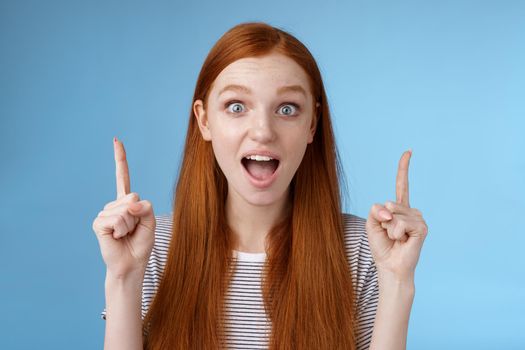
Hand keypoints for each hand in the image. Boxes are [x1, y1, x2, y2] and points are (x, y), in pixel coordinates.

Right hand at [92, 137, 155, 278]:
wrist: (131, 264)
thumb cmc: (140, 244)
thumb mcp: (150, 222)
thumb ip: (146, 208)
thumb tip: (132, 202)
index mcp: (127, 202)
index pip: (123, 176)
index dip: (120, 159)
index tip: (116, 140)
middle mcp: (114, 205)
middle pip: (134, 197)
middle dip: (139, 216)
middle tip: (133, 230)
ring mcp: (104, 213)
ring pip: (126, 210)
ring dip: (131, 225)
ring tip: (125, 235)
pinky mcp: (99, 223)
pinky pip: (117, 219)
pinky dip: (122, 230)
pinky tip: (117, 237)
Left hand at [366, 150, 427, 280]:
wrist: (389, 266)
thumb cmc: (382, 246)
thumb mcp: (371, 223)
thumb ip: (376, 210)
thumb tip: (389, 207)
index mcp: (399, 209)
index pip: (402, 184)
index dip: (404, 168)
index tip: (409, 151)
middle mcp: (411, 211)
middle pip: (389, 203)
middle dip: (382, 220)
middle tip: (388, 234)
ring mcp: (418, 218)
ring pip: (394, 214)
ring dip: (389, 229)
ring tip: (396, 239)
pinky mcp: (422, 228)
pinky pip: (401, 223)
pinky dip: (396, 233)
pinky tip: (403, 241)